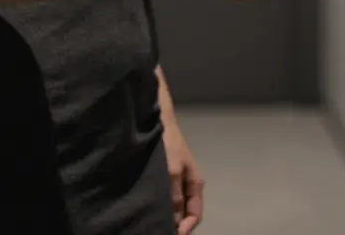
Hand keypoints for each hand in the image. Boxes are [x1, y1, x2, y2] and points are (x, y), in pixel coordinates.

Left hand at [162, 112, 203, 233]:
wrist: (159, 121)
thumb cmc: (168, 144)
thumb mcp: (172, 171)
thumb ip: (174, 195)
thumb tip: (174, 219)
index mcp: (195, 184)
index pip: (195, 214)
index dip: (186, 228)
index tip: (172, 234)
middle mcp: (187, 185)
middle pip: (185, 212)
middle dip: (176, 224)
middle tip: (159, 229)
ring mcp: (176, 180)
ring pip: (175, 206)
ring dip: (167, 215)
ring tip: (153, 222)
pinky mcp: (164, 176)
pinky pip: (165, 197)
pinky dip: (160, 205)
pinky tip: (149, 208)